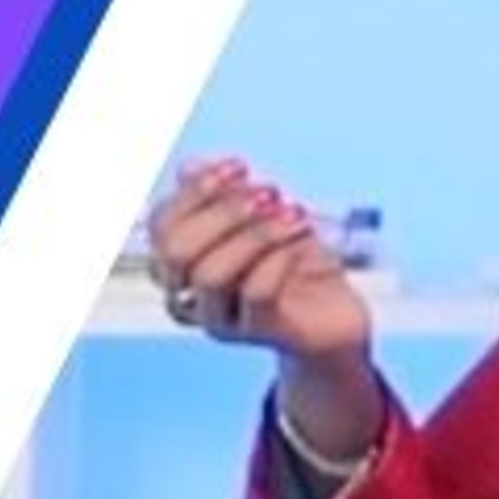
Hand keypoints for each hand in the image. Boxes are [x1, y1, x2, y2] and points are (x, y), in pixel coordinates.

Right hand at [144, 155, 374, 365]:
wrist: (335, 313)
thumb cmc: (293, 260)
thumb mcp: (260, 216)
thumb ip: (221, 192)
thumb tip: (189, 167)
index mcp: (181, 264)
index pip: (162, 226)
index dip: (196, 192)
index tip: (239, 167)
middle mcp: (191, 295)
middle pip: (175, 252)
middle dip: (221, 213)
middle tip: (268, 193)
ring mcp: (221, 319)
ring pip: (211, 275)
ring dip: (254, 235)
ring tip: (294, 213)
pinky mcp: (258, 332)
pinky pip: (256, 293)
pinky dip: (279, 258)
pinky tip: (302, 241)